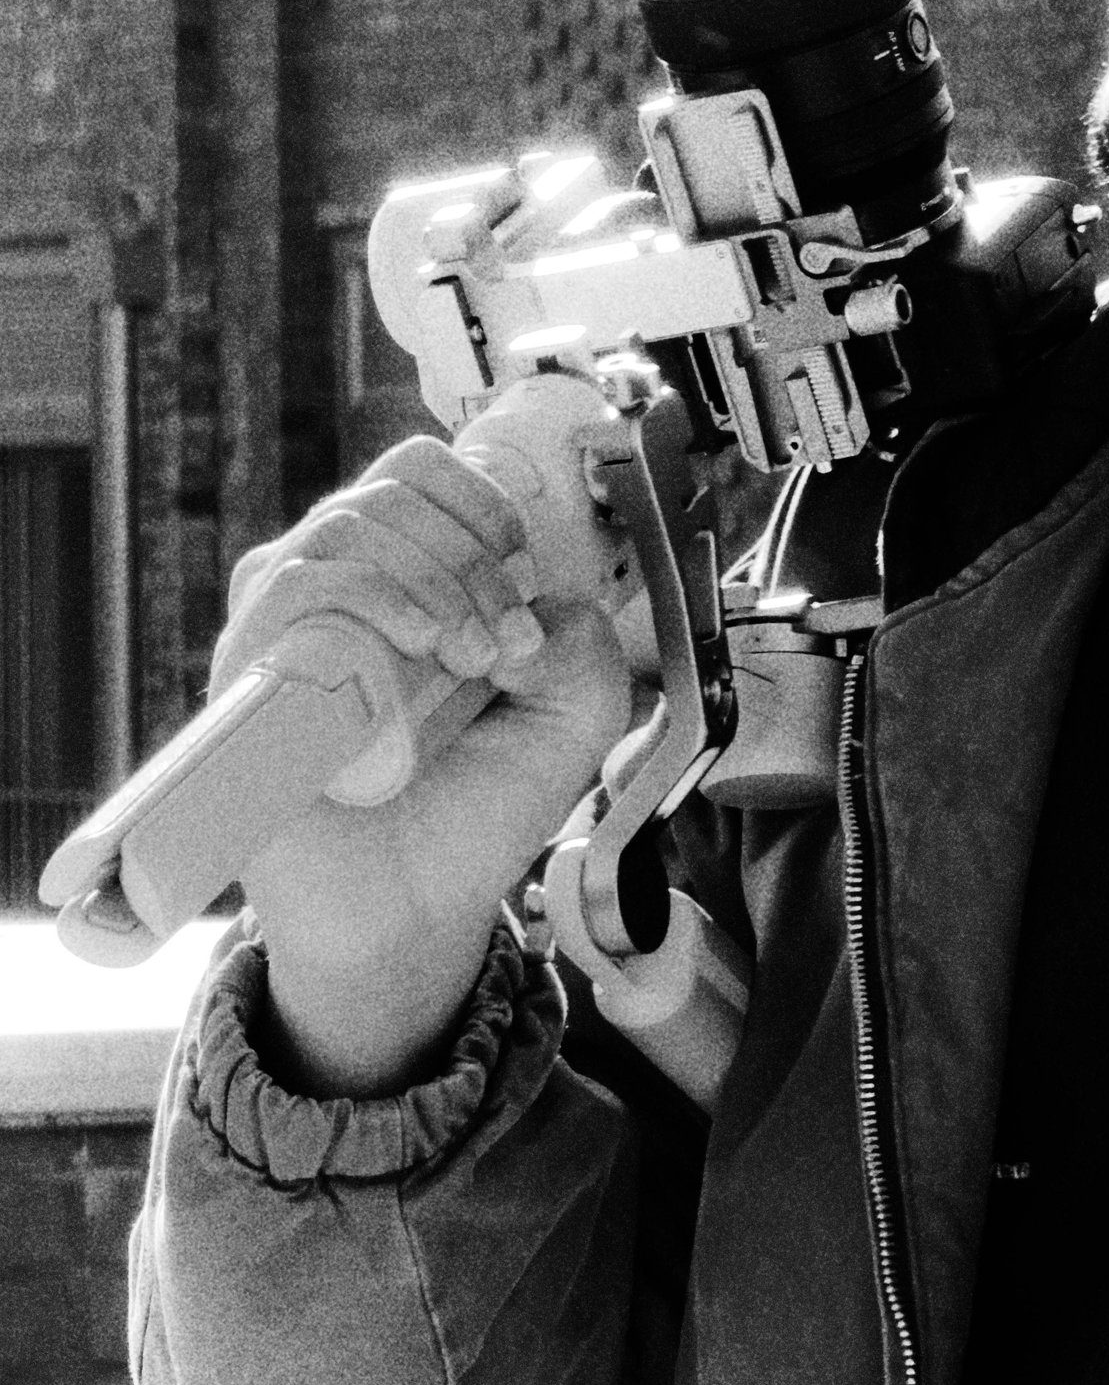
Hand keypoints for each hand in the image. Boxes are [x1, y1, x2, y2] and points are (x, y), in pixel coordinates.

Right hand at [224, 438, 634, 1094]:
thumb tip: (540, 598)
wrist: (413, 911)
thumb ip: (585, 637)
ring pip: (348, 523)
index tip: (527, 578)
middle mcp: (332, 592)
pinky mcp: (248, 673)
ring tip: (475, 657)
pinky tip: (426, 652)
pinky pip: (296, 584)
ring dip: (438, 578)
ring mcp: (284, 629)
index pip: (420, 473)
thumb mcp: (574, 711)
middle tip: (511, 641)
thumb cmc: (476, 808)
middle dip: (476, 553)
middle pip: (391, 489)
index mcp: (399, 583)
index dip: (486, 506)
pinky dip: (378, 599)